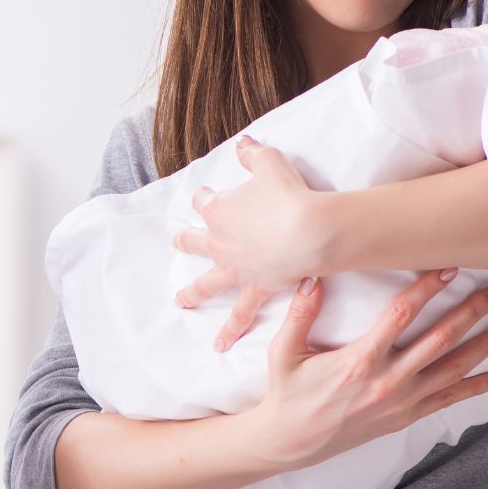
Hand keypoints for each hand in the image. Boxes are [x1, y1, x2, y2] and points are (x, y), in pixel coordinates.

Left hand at [174, 136, 329, 350]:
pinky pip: (239, 314)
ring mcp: (235, 268)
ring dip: (192, 292)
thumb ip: (253, 154)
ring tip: (180, 301)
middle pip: (194, 241)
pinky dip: (229, 330)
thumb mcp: (269, 163)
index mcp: (218, 211)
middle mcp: (220, 242)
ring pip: (207, 282)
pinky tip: (219, 345)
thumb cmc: (289, 193)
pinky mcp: (256, 287)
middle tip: (178, 242)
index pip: (205, 201)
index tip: (211, 194)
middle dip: (186, 241)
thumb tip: (243, 143)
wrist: (309, 230)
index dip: (208, 196)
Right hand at [252, 269, 487, 469]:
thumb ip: (299, 314)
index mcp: (360, 360)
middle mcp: (388, 381)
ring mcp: (401, 402)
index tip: (448, 269)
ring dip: (483, 348)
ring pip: (452, 369)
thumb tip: (312, 277)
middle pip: (439, 340)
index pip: (402, 315)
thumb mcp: (284, 352)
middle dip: (470, 314)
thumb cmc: (287, 393)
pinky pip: (447, 400)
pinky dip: (474, 388)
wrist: (291, 441)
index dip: (427, 289)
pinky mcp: (405, 417)